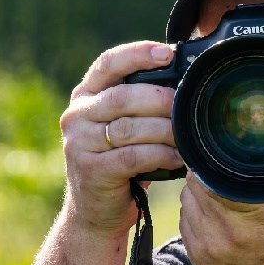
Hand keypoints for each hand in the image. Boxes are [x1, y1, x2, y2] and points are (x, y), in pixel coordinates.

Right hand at [59, 41, 182, 235]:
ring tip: (187, 135)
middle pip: (122, 96)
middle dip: (160, 98)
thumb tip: (183, 82)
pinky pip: (133, 156)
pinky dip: (160, 155)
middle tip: (186, 105)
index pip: (108, 63)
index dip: (137, 54)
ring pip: (129, 127)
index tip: (167, 53)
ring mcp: (79, 143)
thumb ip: (139, 103)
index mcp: (85, 96)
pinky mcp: (91, 170)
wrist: (95, 211)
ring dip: (164, 130)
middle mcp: (76, 116)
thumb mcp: (122, 126)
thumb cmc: (118, 162)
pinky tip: (177, 158)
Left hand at [180, 148, 263, 264]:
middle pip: (198, 182)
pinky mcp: (199, 259)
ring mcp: (210, 248)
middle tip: (225, 167)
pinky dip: (196, 210)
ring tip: (223, 190)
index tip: (227, 150)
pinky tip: (217, 212)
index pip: (218, 171)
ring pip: (188, 198)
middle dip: (208, 170)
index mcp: (261, 215)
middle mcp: (230, 232)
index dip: (217, 156)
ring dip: (200, 189)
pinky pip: (186, 219)